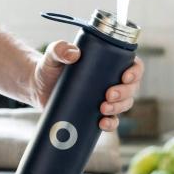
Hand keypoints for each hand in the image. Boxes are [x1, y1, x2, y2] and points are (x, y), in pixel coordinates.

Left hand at [30, 40, 144, 131]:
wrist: (38, 87)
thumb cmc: (49, 67)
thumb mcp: (53, 55)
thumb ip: (59, 49)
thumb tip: (73, 54)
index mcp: (110, 62)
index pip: (133, 65)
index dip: (135, 72)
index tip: (125, 76)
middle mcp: (112, 81)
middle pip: (132, 88)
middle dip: (124, 93)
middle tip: (108, 95)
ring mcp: (105, 98)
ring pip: (124, 105)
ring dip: (119, 108)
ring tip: (103, 109)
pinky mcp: (96, 114)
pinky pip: (111, 121)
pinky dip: (110, 124)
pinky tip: (102, 124)